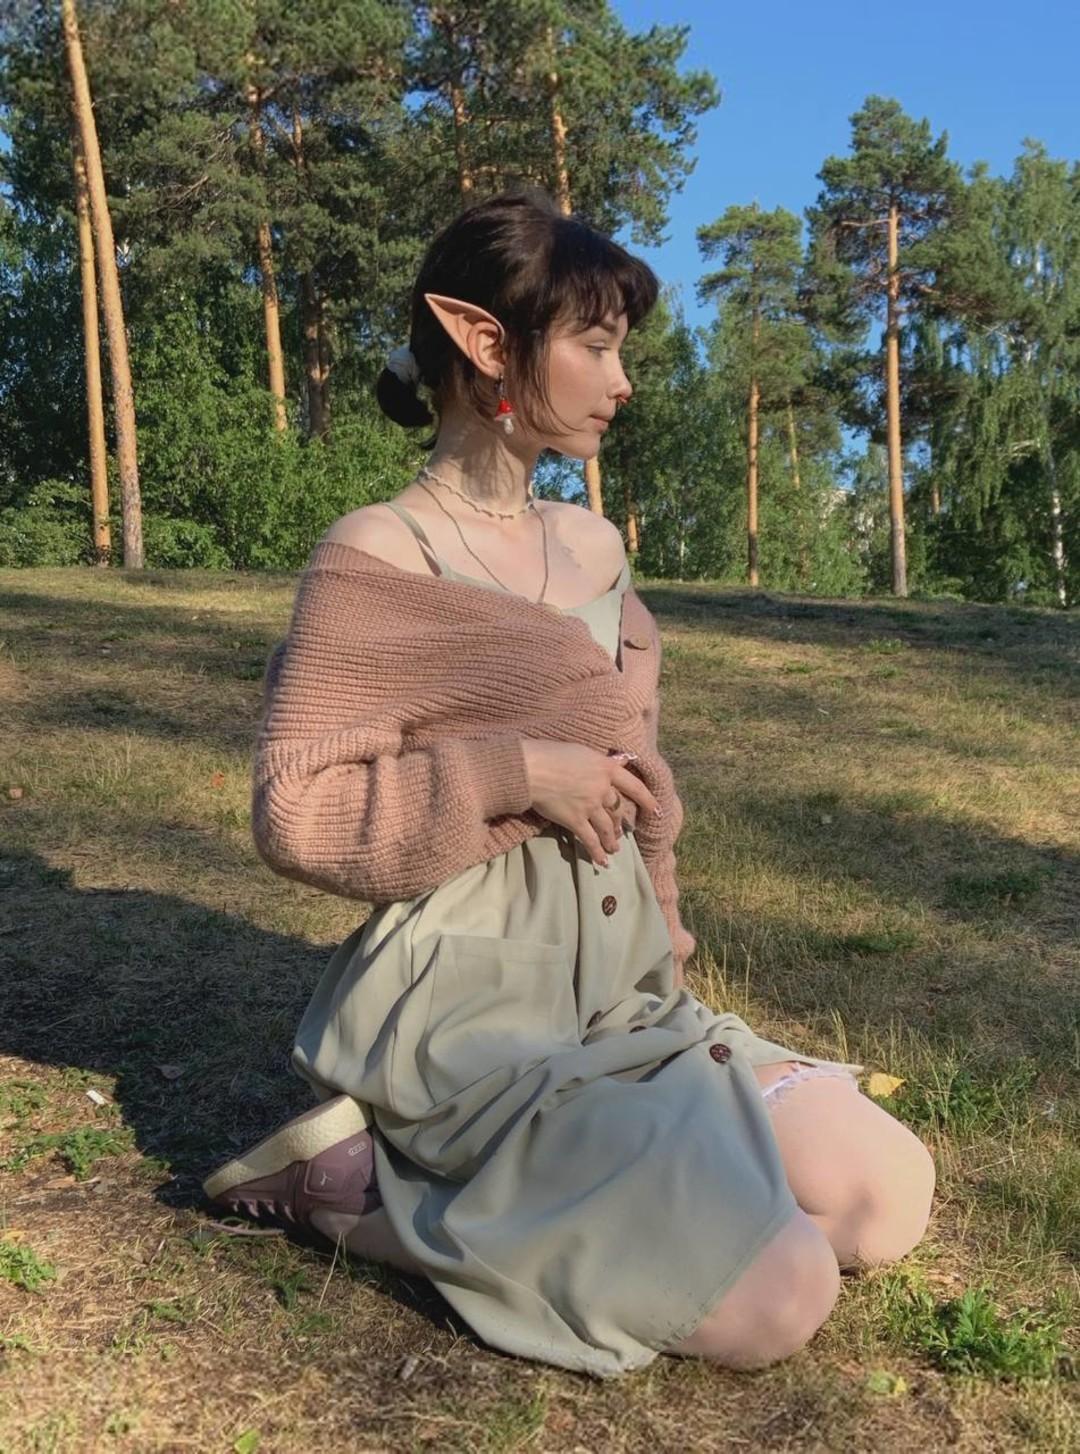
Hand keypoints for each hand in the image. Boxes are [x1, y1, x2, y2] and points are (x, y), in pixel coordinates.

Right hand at [521, 740, 660, 867]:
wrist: (532, 768)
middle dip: (621, 823)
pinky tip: (602, 862)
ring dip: (611, 840)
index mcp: (606, 768)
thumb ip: (603, 761)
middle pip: (617, 809)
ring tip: (614, 849)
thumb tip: (623, 760)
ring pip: (607, 827)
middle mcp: (602, 788)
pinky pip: (589, 840)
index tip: (658, 811)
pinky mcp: (575, 820)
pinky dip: (596, 852)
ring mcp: (590, 806)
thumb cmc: (552, 754)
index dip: (648, 800)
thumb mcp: (583, 751)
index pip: (634, 786)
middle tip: (622, 831)